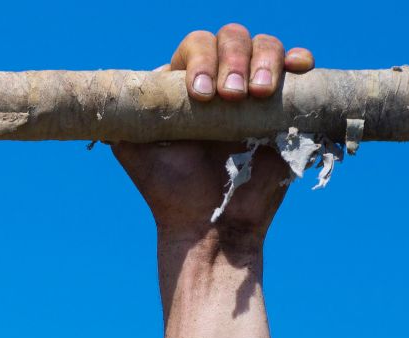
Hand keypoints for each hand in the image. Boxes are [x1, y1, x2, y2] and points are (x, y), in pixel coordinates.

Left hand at [112, 24, 315, 247]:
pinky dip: (297, 60)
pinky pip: (296, 69)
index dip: (200, 59)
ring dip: (264, 59)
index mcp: (186, 85)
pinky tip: (297, 67)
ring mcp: (254, 92)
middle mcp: (220, 82)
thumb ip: (125, 117)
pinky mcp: (285, 108)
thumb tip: (111, 92)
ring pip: (265, 46)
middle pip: (232, 38)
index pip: (195, 46)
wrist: (211, 227)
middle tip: (230, 96)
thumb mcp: (133, 150)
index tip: (200, 95)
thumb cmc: (170, 191)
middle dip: (232, 59)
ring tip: (258, 93)